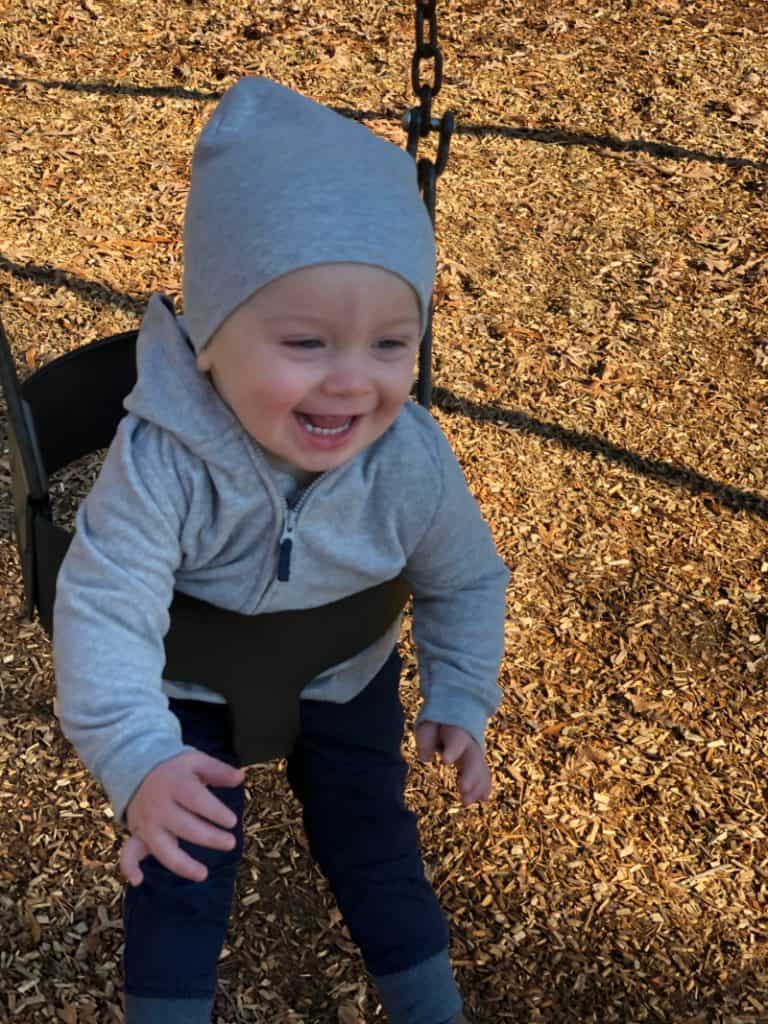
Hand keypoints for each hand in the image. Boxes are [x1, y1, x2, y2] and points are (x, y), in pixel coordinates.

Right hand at [121, 751, 243, 885]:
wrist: (138, 770)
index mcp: (175, 784)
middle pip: (184, 826)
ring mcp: (147, 823)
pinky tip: (139, 881)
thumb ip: (218, 770)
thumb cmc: (175, 770)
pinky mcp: (137, 835)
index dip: (214, 812)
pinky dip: (129, 868)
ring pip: (162, 848)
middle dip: (208, 837)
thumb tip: (240, 778)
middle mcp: (159, 806)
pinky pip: (128, 853)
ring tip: (203, 874)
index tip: (232, 821)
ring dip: (181, 864)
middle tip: (230, 843)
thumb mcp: (196, 761)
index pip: (195, 799)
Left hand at [415, 721, 491, 804]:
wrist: (457, 714)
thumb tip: (425, 758)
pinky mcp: (476, 763)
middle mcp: (470, 743)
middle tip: (463, 788)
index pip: (456, 740)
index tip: (446, 761)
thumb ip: (426, 738)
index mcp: (457, 731)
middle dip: (470, 775)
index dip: (452, 750)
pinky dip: (483, 786)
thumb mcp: (428, 725)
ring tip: (466, 802)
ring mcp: (475, 753)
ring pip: (480, 770)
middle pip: (473, 759)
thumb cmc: (437, 722)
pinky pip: (483, 774)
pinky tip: (483, 799)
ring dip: (476, 786)